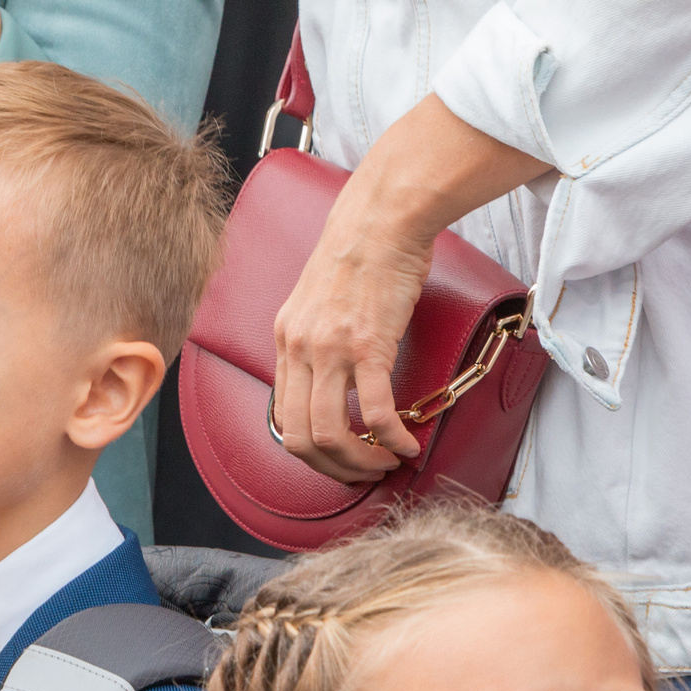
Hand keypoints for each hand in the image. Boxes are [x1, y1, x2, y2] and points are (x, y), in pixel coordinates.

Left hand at [269, 96, 550, 481]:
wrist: (381, 218)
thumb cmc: (360, 253)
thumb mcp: (316, 301)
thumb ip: (314, 339)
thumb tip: (330, 376)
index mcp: (284, 340)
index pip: (281, 417)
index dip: (308, 451)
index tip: (337, 458)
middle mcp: (299, 349)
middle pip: (299, 437)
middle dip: (332, 468)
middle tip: (362, 472)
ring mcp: (331, 349)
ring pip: (330, 434)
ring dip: (360, 461)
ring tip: (385, 463)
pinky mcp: (368, 344)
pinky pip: (376, 411)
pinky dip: (391, 438)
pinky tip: (409, 444)